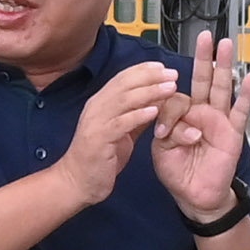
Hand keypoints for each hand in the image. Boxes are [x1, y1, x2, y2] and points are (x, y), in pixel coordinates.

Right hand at [55, 61, 185, 206]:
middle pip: (125, 84)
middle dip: (151, 77)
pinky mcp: (99, 140)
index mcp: (100, 103)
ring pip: (124, 100)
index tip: (163, 67)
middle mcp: (96, 108)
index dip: (143, 70)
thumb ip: (134, 115)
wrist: (76, 182)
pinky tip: (154, 111)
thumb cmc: (98, 158)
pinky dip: (138, 115)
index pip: (122, 78)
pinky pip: (120, 124)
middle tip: (173, 74)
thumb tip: (155, 101)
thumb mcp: (120, 131)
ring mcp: (96, 123)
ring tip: (170, 89)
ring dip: (149, 92)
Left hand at [151, 28, 249, 219]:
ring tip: (227, 44)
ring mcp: (219, 121)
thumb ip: (166, 129)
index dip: (168, 111)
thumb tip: (171, 119)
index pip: (175, 99)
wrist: (194, 196)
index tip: (162, 132)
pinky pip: (241, 112)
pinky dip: (246, 95)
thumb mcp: (163, 149)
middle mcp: (202, 112)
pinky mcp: (233, 133)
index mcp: (183, 114)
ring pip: (222, 89)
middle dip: (204, 57)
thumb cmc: (178, 171)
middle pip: (203, 80)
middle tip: (206, 35)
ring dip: (224, 66)